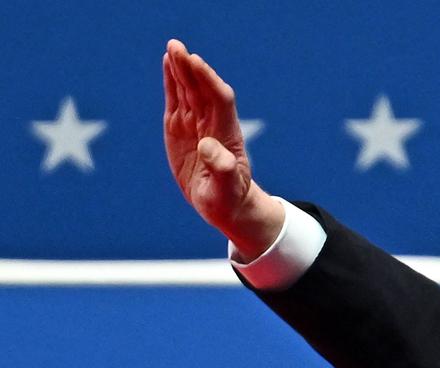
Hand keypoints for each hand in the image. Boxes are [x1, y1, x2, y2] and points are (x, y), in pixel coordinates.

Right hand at [163, 39, 282, 256]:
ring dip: (181, 69)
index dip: (209, 81)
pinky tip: (168, 63)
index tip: (196, 63)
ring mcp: (196, 125)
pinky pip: (176, 100)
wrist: (224, 204)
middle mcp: (212, 125)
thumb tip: (208, 144)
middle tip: (177, 47)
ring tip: (172, 47)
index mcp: (226, 136)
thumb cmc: (228, 199)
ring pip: (189, 91)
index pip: (220, 101)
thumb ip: (221, 168)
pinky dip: (172, 82)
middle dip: (190, 69)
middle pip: (202, 90)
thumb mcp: (225, 189)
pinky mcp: (181, 128)